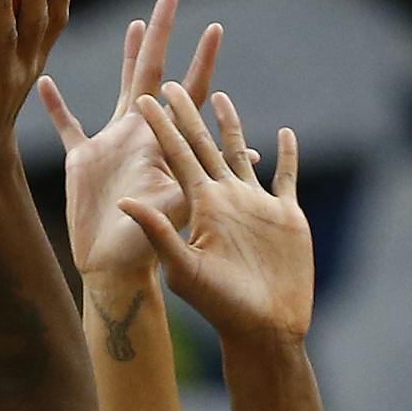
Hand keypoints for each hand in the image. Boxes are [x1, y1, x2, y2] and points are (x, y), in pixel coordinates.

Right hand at [38, 0, 221, 278]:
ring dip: (127, 56)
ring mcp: (112, 145)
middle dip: (163, 36)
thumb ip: (204, 180)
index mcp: (163, 143)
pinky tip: (42, 81)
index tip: (216, 27)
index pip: (189, 92)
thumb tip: (246, 156)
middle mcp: (141, 135)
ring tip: (136, 25)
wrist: (111, 270)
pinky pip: (66, 125)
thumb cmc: (146, 248)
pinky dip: (55, 106)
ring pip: (121, 88)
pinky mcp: (82, 160)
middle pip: (154, 74)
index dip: (202, 61)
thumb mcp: (178, 211)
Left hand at [123, 86, 312, 339]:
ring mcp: (254, 205)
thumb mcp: (183, 268)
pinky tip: (284, 135)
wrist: (263, 328)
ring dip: (231, 126)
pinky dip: (286, 155)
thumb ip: (157, 233)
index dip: (162, 125)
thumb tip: (125, 202)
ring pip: (240, 154)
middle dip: (189, 113)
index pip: (177, 155)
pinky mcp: (284, 215)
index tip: (147, 96)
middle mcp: (224, 199)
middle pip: (204, 145)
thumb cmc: (221, 306)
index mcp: (200, 205)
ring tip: (222, 96)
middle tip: (171, 81)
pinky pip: (285, 176)